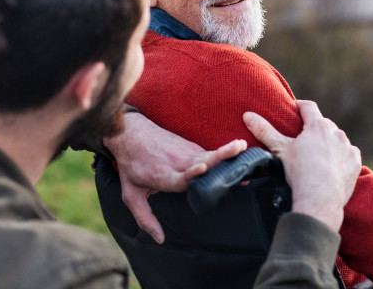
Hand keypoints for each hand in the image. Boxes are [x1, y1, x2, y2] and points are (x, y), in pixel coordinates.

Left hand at [103, 112, 246, 242]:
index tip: (203, 168)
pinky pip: (208, 153)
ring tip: (243, 148)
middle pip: (202, 160)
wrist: (129, 133)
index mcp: (163, 176)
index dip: (192, 173)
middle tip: (239, 150)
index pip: (180, 176)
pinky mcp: (190, 146)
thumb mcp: (131, 195)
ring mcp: (184, 152)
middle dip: (220, 156)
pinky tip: (237, 153)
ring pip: (209, 154)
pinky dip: (222, 154)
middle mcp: (177, 163)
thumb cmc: (131, 165)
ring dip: (226, 151)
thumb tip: (160, 239)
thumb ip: (145, 218)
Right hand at [244, 100, 360, 231]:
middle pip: (323, 123)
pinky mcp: (355, 162)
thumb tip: (248, 115)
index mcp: (317, 126)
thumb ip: (264, 130)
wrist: (320, 199)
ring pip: (337, 138)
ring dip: (329, 141)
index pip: (309, 107)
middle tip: (304, 137)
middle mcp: (336, 133)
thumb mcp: (280, 149)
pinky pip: (349, 153)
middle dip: (314, 127)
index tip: (295, 108)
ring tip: (318, 153)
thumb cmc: (300, 172)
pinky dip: (341, 156)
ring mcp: (348, 148)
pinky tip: (332, 165)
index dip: (300, 106)